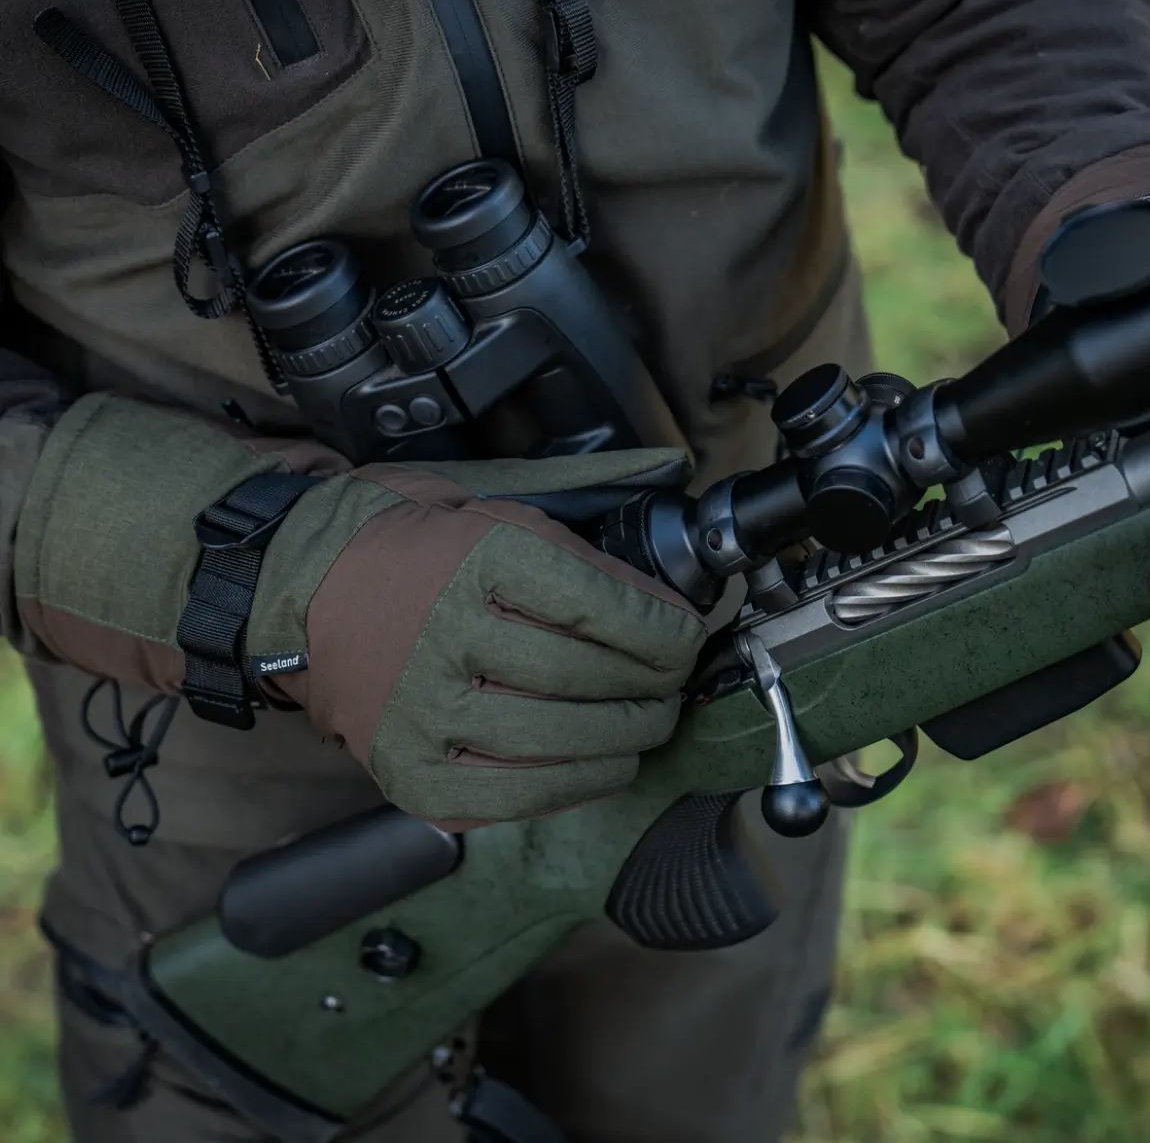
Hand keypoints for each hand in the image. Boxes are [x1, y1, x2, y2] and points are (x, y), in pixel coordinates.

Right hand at [253, 451, 705, 823]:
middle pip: (590, 677)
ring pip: (562, 739)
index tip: (686, 637)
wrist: (303, 592)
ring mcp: (425, 710)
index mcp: (479, 556)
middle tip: (670, 685)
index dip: (666, 631)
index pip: (604, 607)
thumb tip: (662, 609)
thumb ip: (578, 558)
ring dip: (627, 739)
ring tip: (644, 724)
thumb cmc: (410, 547)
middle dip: (654, 687)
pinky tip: (601, 766)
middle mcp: (450, 632)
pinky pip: (516, 795)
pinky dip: (575, 785)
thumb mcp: (494, 513)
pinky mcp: (410, 771)